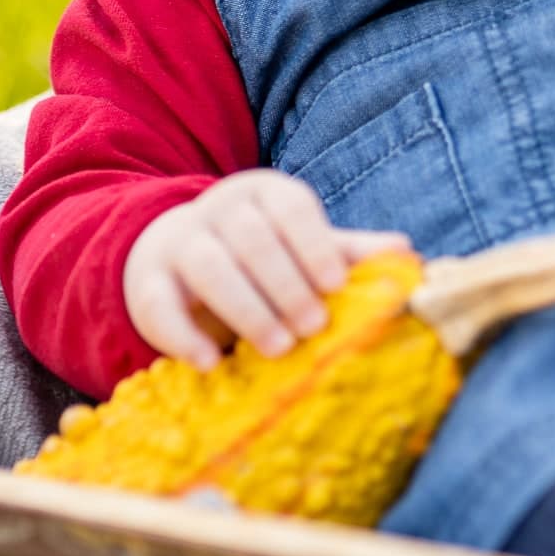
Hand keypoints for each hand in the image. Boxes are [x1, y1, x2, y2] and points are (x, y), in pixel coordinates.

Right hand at [123, 168, 409, 369]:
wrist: (180, 255)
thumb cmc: (263, 253)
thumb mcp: (305, 246)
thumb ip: (349, 251)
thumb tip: (407, 253)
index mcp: (264, 192)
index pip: (291, 208)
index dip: (315, 245)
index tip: (337, 286)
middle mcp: (219, 208)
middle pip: (251, 238)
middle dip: (286, 284)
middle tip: (315, 326)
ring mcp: (179, 241)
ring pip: (207, 266)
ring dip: (246, 308)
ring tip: (278, 347)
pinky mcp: (146, 281)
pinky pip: (159, 303)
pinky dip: (184, 335)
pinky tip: (212, 363)